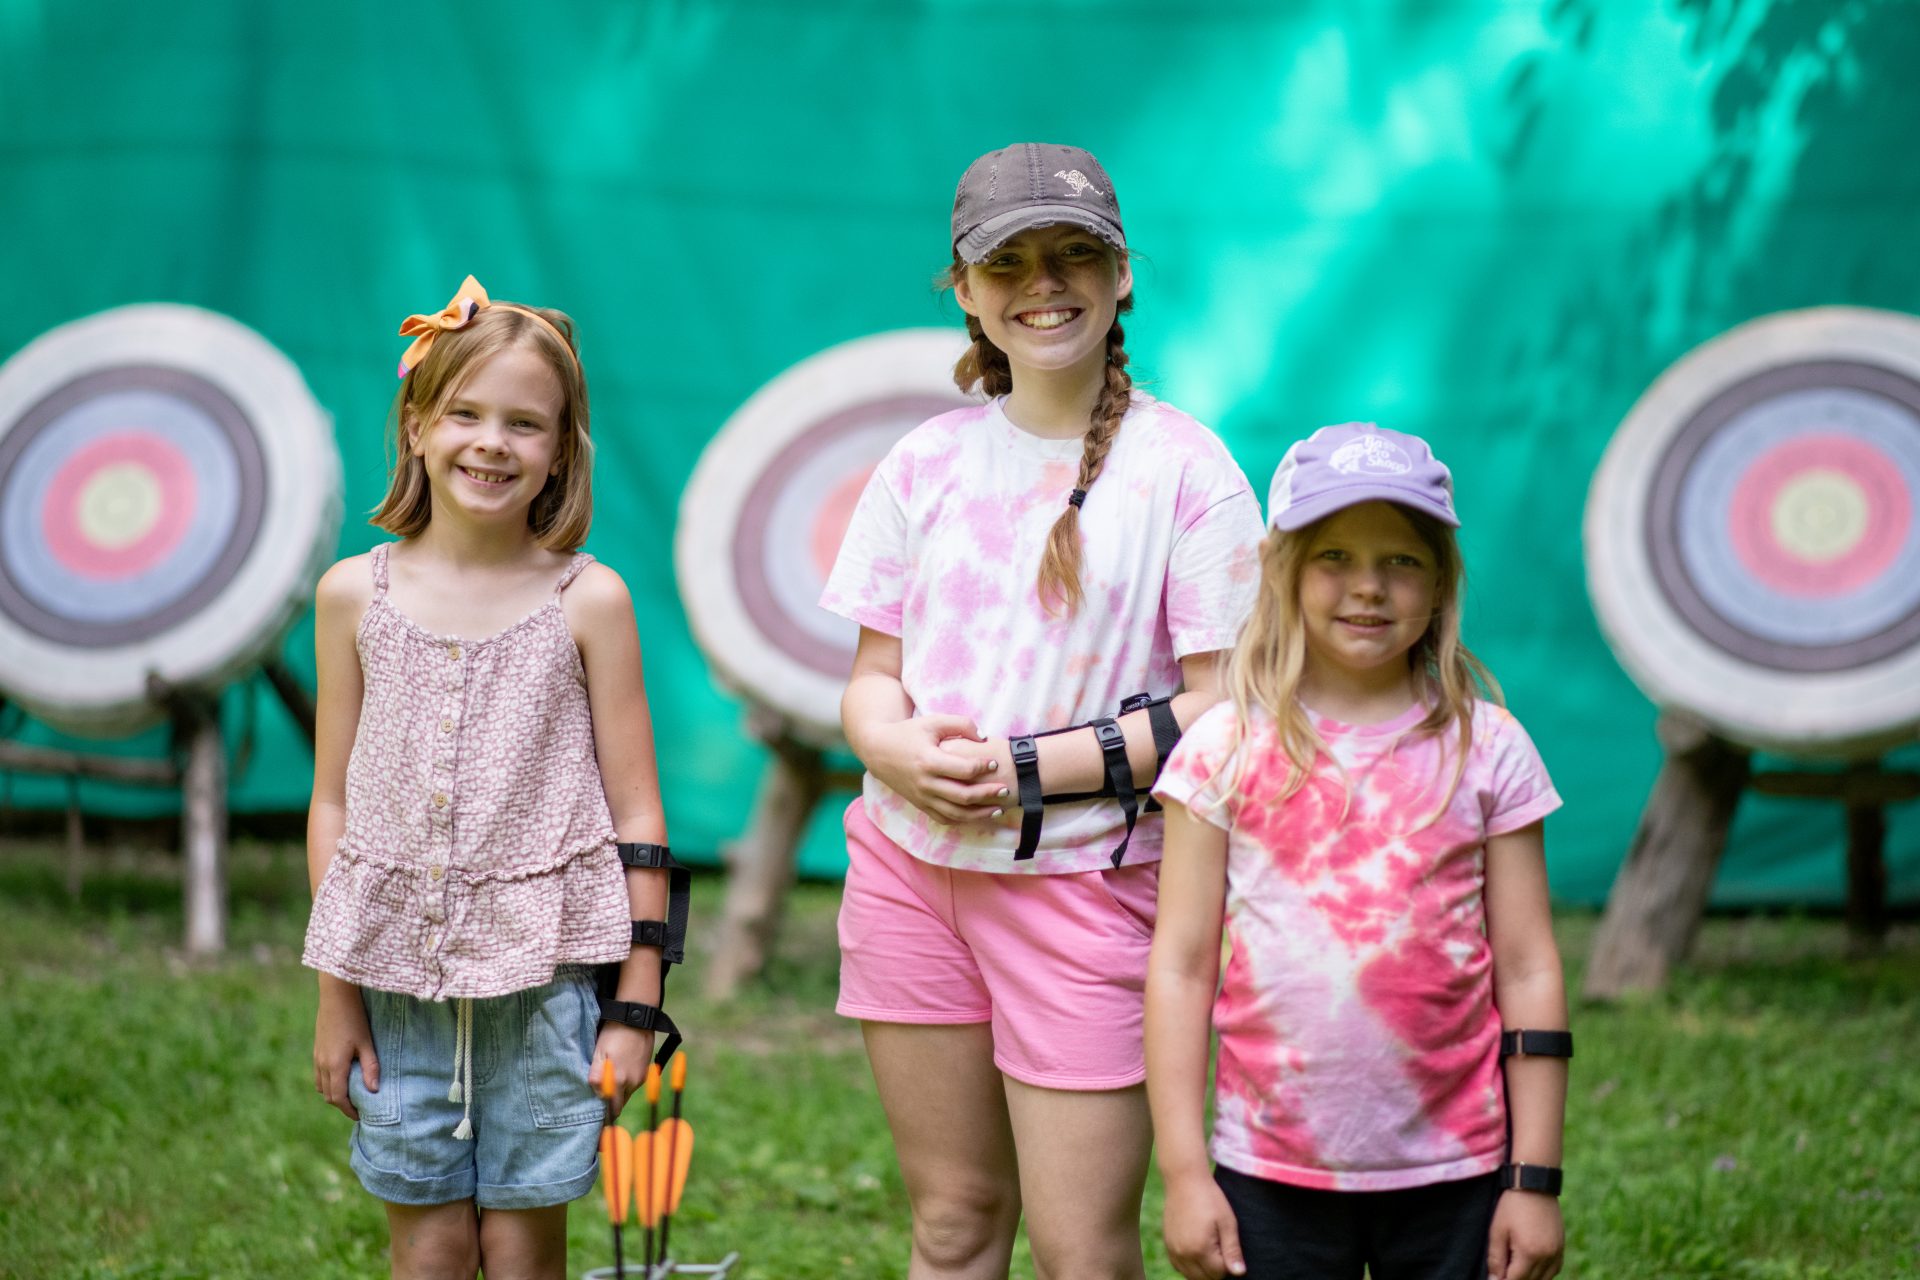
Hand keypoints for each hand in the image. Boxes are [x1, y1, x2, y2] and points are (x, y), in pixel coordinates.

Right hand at [313, 977, 376, 1120]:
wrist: (335, 996)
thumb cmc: (355, 1018)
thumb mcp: (367, 1043)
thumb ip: (370, 1068)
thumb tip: (374, 1091)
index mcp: (335, 1066)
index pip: (338, 1098)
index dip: (349, 1110)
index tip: (360, 1115)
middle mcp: (322, 1064)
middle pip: (329, 1095)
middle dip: (342, 1104)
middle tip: (358, 1107)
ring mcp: (317, 1057)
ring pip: (321, 1086)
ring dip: (334, 1093)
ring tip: (351, 1094)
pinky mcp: (316, 1050)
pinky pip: (319, 1075)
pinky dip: (328, 1082)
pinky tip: (341, 1077)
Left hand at [591, 1022, 655, 1116]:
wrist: (637, 1017)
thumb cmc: (613, 1033)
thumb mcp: (599, 1052)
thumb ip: (596, 1076)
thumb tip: (596, 1095)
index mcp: (619, 1081)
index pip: (612, 1109)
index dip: (604, 1114)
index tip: (597, 1114)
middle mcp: (632, 1082)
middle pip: (620, 1102)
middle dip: (611, 1102)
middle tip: (600, 1094)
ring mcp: (641, 1076)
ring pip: (627, 1092)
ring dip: (618, 1090)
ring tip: (609, 1077)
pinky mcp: (646, 1069)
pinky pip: (634, 1082)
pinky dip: (626, 1080)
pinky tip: (620, 1068)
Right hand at [860, 714, 1006, 824]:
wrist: (878, 750)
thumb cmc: (908, 733)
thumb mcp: (932, 721)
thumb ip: (960, 724)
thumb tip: (984, 738)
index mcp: (929, 761)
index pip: (964, 769)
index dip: (983, 766)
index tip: (995, 763)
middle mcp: (925, 783)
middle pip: (964, 796)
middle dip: (988, 794)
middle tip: (1006, 789)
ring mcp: (922, 797)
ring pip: (956, 813)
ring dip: (980, 814)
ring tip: (999, 808)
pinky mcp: (920, 805)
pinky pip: (944, 819)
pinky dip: (963, 820)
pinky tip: (978, 815)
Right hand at [1162, 1173, 1245, 1278]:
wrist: (1184, 1180)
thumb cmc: (1210, 1198)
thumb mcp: (1227, 1222)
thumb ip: (1232, 1250)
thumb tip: (1239, 1273)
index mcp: (1200, 1249)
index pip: (1219, 1274)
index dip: (1228, 1264)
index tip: (1227, 1245)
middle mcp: (1183, 1253)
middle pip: (1204, 1279)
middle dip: (1215, 1269)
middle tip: (1220, 1246)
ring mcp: (1173, 1250)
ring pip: (1190, 1276)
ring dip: (1202, 1270)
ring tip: (1209, 1248)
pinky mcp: (1167, 1244)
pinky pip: (1179, 1267)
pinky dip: (1189, 1266)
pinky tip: (1197, 1251)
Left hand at [1486, 1190, 1562, 1279]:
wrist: (1534, 1185)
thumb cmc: (1512, 1207)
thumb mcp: (1497, 1231)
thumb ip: (1496, 1259)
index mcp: (1529, 1253)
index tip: (1495, 1278)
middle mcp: (1547, 1256)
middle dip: (1515, 1279)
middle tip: (1502, 1272)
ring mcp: (1557, 1252)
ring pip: (1544, 1279)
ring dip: (1529, 1278)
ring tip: (1514, 1270)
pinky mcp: (1561, 1247)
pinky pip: (1554, 1270)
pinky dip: (1543, 1274)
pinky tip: (1531, 1268)